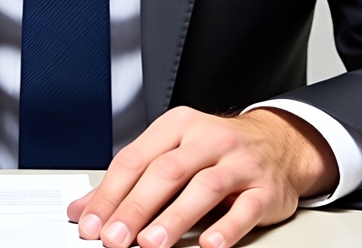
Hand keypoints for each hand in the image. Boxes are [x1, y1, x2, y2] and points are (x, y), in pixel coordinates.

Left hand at [67, 107, 338, 247]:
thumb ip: (131, 181)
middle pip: (166, 171)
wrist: (277, 142)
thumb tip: (84, 211)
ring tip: (151, 243)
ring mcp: (238, 162)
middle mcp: (207, 138)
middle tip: (114, 239)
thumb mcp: (172, 152)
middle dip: (136, 208)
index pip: (136, 158)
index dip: (110, 193)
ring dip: (174, 218)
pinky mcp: (264, 188)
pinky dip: (226, 227)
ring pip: (203, 187)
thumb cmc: (215, 150)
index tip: (91, 224)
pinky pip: (245, 208)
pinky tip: (209, 245)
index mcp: (177, 125)